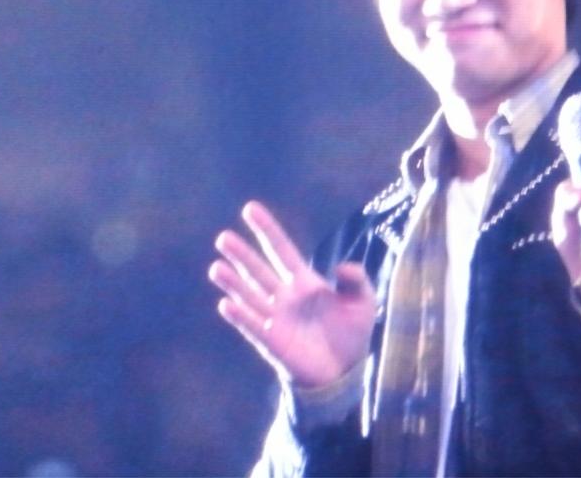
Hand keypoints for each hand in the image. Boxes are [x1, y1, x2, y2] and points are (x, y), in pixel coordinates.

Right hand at [208, 200, 375, 387]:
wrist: (344, 372)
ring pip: (249, 295)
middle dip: (242, 254)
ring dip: (233, 282)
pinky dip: (240, 316)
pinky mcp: (272, 341)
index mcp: (305, 282)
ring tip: (216, 267)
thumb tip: (341, 266)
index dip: (267, 230)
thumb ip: (357, 280)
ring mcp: (275, 318)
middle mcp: (284, 296)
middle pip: (258, 270)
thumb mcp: (363, 302)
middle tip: (223, 238)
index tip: (250, 209)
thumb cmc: (351, 333)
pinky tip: (226, 304)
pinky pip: (252, 326)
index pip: (281, 250)